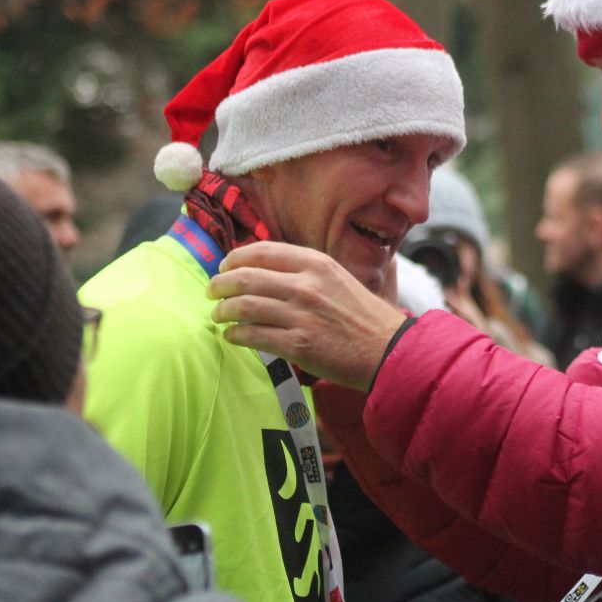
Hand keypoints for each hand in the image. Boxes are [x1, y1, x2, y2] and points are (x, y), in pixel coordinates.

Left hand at [206, 241, 406, 391]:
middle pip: (244, 277)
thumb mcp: (339, 278)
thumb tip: (268, 269)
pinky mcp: (297, 344)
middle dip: (219, 285)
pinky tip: (233, 336)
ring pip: (243, 306)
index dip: (234, 259)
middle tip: (212, 292)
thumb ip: (306, 271)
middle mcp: (305, 285)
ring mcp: (300, 315)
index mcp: (316, 263)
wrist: (388, 349)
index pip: (261, 252)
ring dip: (222, 311)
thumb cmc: (364, 315)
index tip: (225, 267)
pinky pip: (252, 335)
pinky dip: (235, 335)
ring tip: (218, 315)